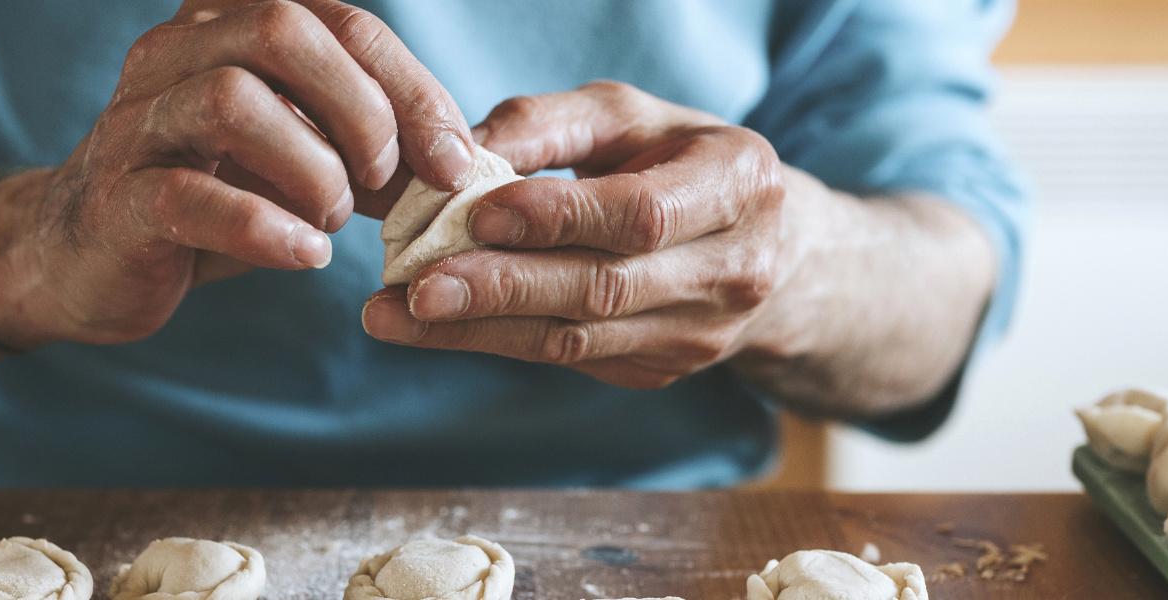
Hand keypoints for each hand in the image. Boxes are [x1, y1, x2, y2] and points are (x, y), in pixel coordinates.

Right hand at [0, 0, 477, 346]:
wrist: (86, 259)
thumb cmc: (211, 200)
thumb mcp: (301, 161)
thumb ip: (372, 150)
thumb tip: (465, 162)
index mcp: (226, 24)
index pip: (337, 18)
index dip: (409, 85)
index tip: (453, 157)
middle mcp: (174, 53)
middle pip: (283, 30)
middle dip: (362, 109)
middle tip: (386, 180)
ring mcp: (137, 122)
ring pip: (234, 99)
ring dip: (312, 167)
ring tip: (334, 218)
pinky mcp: (117, 198)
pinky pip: (190, 196)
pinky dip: (265, 227)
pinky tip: (306, 255)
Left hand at [361, 81, 790, 387]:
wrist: (774, 252)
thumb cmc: (685, 161)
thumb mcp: (633, 118)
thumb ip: (551, 124)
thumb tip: (460, 151)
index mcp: (739, 187)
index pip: (641, 215)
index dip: (558, 218)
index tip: (477, 214)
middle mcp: (732, 271)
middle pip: (602, 288)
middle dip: (500, 289)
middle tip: (412, 285)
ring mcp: (698, 336)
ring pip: (576, 339)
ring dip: (478, 329)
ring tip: (392, 315)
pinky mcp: (659, 371)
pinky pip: (568, 358)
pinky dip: (495, 341)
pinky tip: (435, 326)